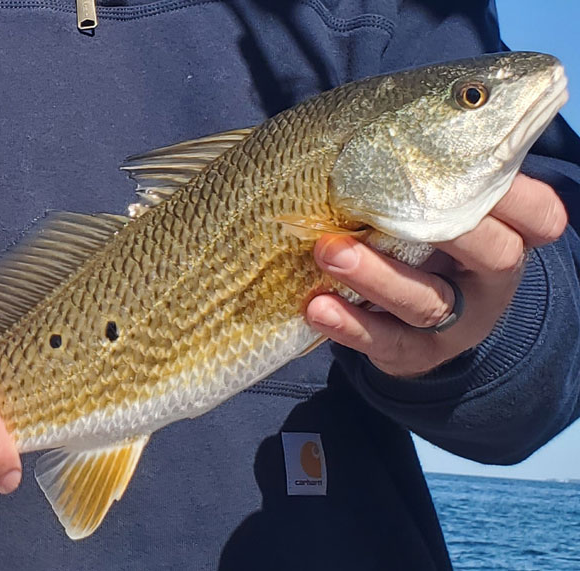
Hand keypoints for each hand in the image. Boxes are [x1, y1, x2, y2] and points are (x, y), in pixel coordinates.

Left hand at [306, 174, 567, 376]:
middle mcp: (491, 283)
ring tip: (329, 252)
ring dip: (377, 276)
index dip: (517, 196)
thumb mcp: (442, 211)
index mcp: (509, 237)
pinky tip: (318, 306)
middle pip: (492, 256)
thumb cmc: (423, 242)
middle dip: (443, 230)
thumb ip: (433, 178)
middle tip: (382, 206)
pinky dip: (351, 325)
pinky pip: (386, 342)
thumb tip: (388, 113)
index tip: (470, 171)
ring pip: (428, 302)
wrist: (411, 323)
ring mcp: (456, 324)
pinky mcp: (415, 355)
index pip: (539, 216)